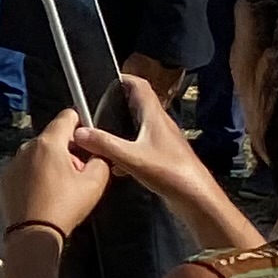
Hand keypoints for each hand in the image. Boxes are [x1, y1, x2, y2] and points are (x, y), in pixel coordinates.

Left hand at [0, 113, 115, 243]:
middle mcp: (27, 148)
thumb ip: (101, 160)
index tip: (89, 138)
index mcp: (48, 143)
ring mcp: (14, 163)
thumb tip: (98, 153)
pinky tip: (46, 195)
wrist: (34, 234)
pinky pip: (26, 169)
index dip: (82, 124)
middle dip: (69, 150)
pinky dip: (37, 176)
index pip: (67, 116)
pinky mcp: (7, 179)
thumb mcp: (95, 183)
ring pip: (40, 154)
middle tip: (79, 173)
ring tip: (63, 189)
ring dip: (52, 164)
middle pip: (54, 138)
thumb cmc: (64, 207)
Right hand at [64, 76, 224, 219]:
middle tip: (96, 109)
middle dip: (116, 105)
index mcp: (154, 116)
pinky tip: (117, 165)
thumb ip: (105, 144)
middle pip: (137, 105)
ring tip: (102, 136)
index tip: (105, 80)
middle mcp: (160, 125)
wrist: (197, 199)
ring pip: (139, 127)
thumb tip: (80, 132)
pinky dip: (127, 150)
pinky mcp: (164, 158)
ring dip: (121, 129)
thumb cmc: (173, 173)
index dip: (123, 79)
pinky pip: (142, 146)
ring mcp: (163, 142)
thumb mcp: (132, 158)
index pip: (139, 86)